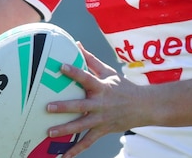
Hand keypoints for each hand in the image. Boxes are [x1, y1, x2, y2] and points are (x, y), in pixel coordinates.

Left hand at [45, 43, 148, 157]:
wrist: (143, 107)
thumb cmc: (123, 87)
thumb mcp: (108, 72)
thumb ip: (91, 60)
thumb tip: (77, 44)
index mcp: (102, 87)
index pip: (87, 77)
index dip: (75, 72)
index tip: (61, 66)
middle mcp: (101, 104)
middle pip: (80, 106)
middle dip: (64, 107)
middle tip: (47, 107)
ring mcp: (101, 119)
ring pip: (81, 126)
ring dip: (65, 130)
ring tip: (49, 133)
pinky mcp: (102, 131)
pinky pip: (87, 142)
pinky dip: (75, 150)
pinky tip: (63, 156)